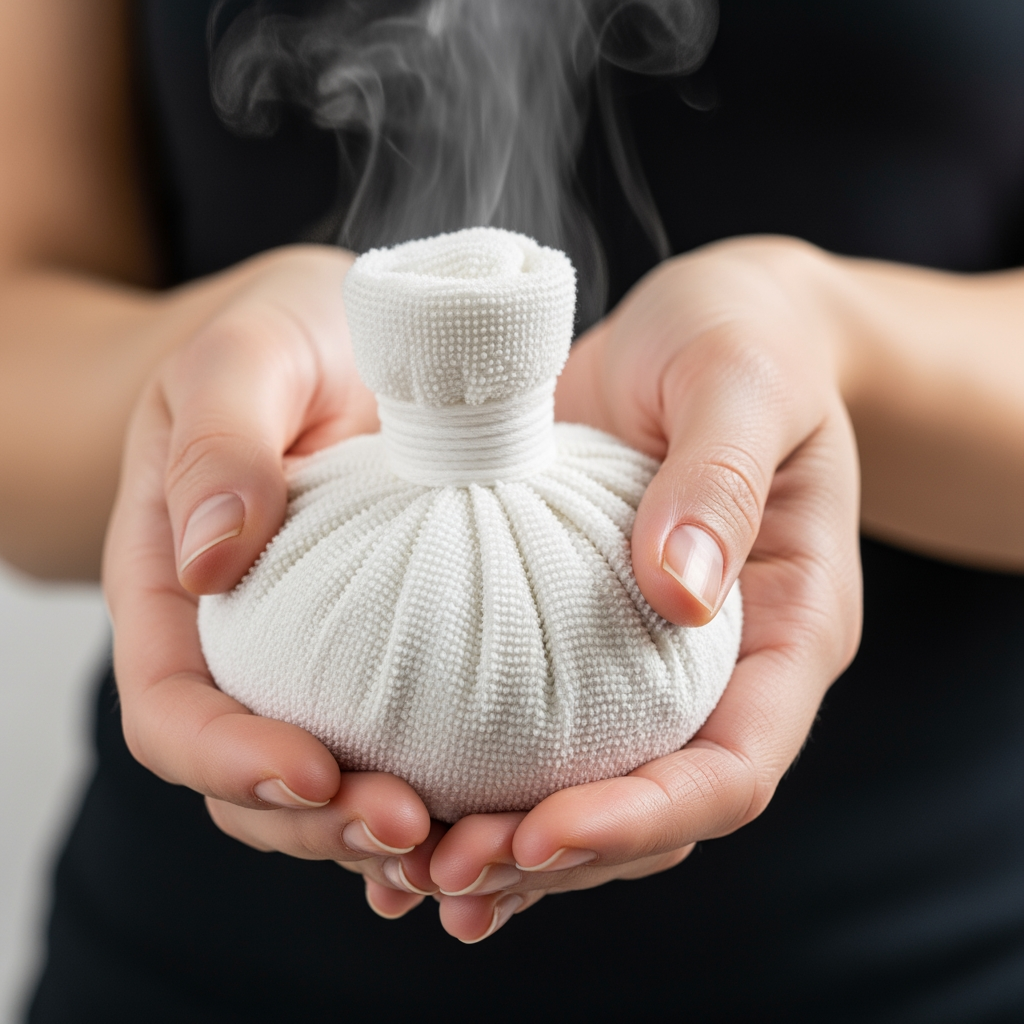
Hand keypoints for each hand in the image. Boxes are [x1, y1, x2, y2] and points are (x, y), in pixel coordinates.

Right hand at [103, 245, 440, 916]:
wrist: (342, 333)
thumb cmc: (280, 339)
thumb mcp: (241, 357)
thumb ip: (218, 440)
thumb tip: (208, 560)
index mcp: (178, 590)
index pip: (174, 713)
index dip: (230, 762)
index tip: (316, 769)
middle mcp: (242, 642)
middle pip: (252, 781)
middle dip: (322, 823)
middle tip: (415, 826)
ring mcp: (317, 654)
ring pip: (330, 781)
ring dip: (385, 826)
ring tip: (464, 841)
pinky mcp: (390, 648)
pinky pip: (405, 737)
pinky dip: (439, 789)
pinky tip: (495, 810)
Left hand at [429, 236, 862, 941]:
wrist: (713, 324)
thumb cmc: (746, 341)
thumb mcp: (744, 384)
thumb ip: (722, 478)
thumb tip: (678, 592)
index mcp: (786, 631)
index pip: (732, 769)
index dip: (641, 817)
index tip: (542, 833)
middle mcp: (720, 668)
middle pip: (652, 809)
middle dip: (555, 858)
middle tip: (443, 872)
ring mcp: (647, 658)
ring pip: (590, 788)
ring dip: (505, 844)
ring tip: (410, 872)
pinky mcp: (583, 630)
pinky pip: (539, 727)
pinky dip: (479, 782)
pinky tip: (404, 808)